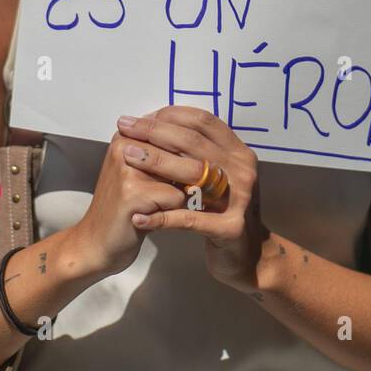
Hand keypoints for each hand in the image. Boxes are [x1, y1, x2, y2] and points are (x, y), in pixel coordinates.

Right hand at [68, 130, 189, 277]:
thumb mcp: (141, 172)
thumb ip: (165, 153)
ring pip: (184, 174)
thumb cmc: (124, 207)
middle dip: (191, 172)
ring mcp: (128, 168)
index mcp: (128, 135)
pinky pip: (177, 198)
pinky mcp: (133, 192)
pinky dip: (174, 211)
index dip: (192, 151)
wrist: (96, 241)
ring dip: (182, 193)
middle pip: (182, 149)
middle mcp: (126, 146)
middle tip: (175, 192)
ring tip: (160, 203)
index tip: (185, 171)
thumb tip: (205, 146)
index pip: (178, 128)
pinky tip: (153, 215)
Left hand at [115, 106, 268, 293]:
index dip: (169, 115)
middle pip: (193, 142)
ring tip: (125, 158)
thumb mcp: (216, 175)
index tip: (138, 117)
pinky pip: (189, 218)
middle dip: (154, 132)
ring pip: (191, 174)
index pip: (203, 122)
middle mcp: (243, 171)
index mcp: (239, 152)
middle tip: (124, 128)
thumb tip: (156, 121)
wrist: (246, 256)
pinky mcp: (230, 228)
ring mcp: (240, 199)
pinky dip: (161, 217)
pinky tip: (138, 217)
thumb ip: (196, 151)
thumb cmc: (221, 210)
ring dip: (155, 163)